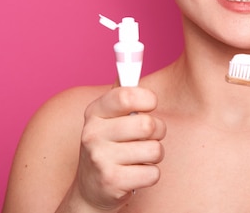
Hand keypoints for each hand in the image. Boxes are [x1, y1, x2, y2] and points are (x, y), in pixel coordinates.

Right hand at [69, 86, 165, 211]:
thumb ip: (121, 92)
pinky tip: (136, 173)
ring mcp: (100, 159)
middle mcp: (93, 134)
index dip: (147, 98)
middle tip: (149, 136)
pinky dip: (150, 174)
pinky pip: (152, 173)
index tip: (151, 104)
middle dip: (158, 131)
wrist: (91, 190)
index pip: (126, 95)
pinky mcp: (112, 182)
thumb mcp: (108, 118)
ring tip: (140, 156)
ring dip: (155, 154)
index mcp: (94, 113)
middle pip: (147, 125)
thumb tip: (131, 60)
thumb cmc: (108, 146)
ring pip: (154, 150)